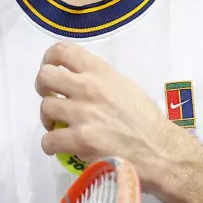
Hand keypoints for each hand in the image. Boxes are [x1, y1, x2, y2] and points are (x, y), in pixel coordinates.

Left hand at [35, 41, 192, 194]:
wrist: (159, 151)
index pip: (62, 51)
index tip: (50, 70)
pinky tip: (60, 146)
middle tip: (52, 99)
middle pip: (45, 77)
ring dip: (48, 119)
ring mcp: (83, 114)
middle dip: (43, 89)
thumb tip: (76, 80)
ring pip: (45, 108)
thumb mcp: (124, 86)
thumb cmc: (145, 120)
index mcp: (100, 71)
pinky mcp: (80, 140)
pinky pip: (48, 140)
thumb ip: (99, 79)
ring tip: (58, 126)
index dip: (48, 59)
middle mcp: (89, 87)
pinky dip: (50, 145)